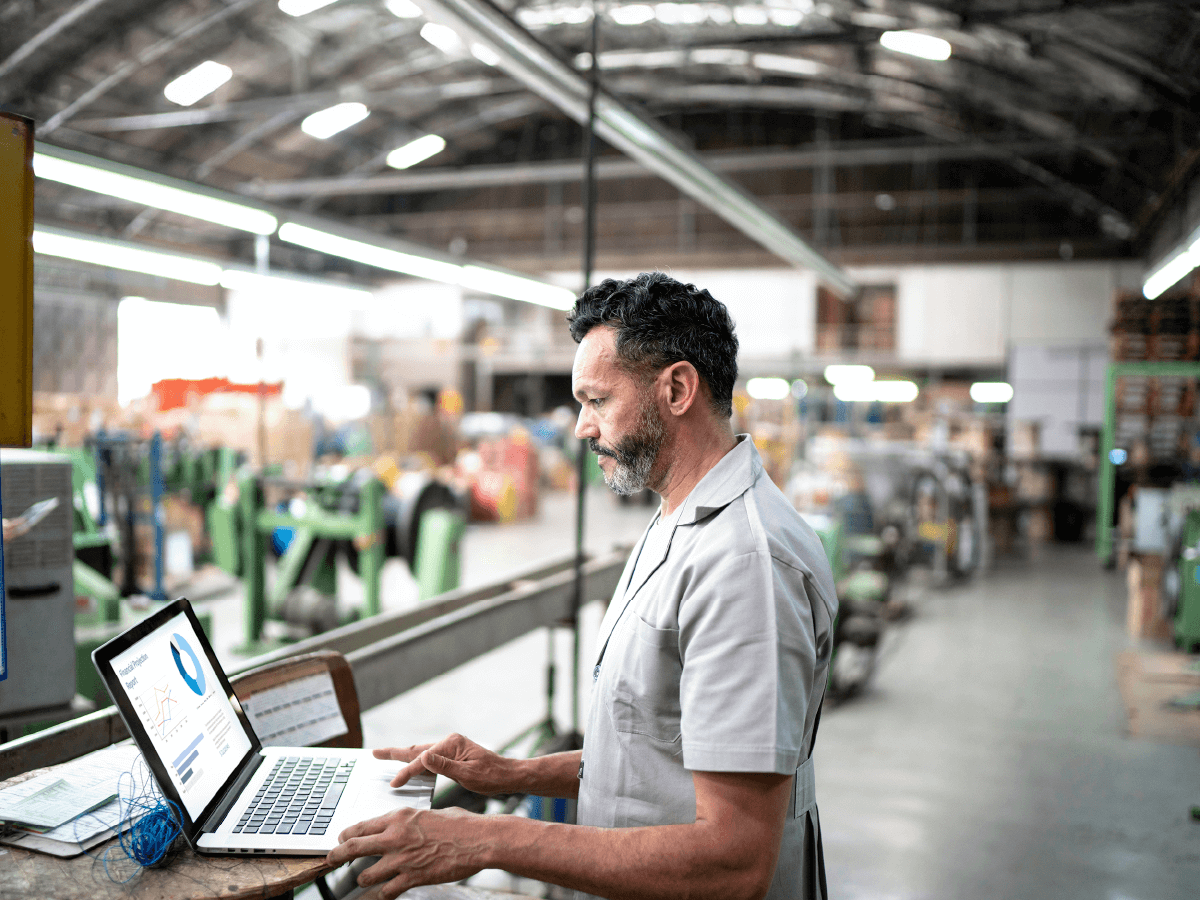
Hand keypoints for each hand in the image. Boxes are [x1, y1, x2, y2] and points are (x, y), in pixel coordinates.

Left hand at [326, 807, 485, 898]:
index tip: (342, 839)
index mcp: (399, 818)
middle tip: (330, 860)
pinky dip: (383, 894)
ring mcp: (402, 860)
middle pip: (354, 848)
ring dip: (363, 878)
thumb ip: (410, 821)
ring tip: (365, 879)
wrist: (478, 840)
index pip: (361, 826)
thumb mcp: (429, 814)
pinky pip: (387, 891)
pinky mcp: (413, 877)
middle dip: (337, 855)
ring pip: (366, 874)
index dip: (347, 835)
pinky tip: (385, 893)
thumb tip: (404, 826)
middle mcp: (395, 837)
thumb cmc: (460, 824)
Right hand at [374, 733, 516, 793]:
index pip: (423, 760)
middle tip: (374, 754)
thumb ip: (445, 767)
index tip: (393, 784)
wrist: (509, 776)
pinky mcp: (453, 756)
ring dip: (404, 756)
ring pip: (421, 753)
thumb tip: (424, 756)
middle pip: (417, 749)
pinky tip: (410, 766)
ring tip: (385, 756)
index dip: (407, 772)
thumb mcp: (469, 775)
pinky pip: (429, 759)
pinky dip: (416, 762)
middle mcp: (450, 742)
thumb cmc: (492, 777)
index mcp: (452, 744)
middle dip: (395, 753)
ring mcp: (451, 748)